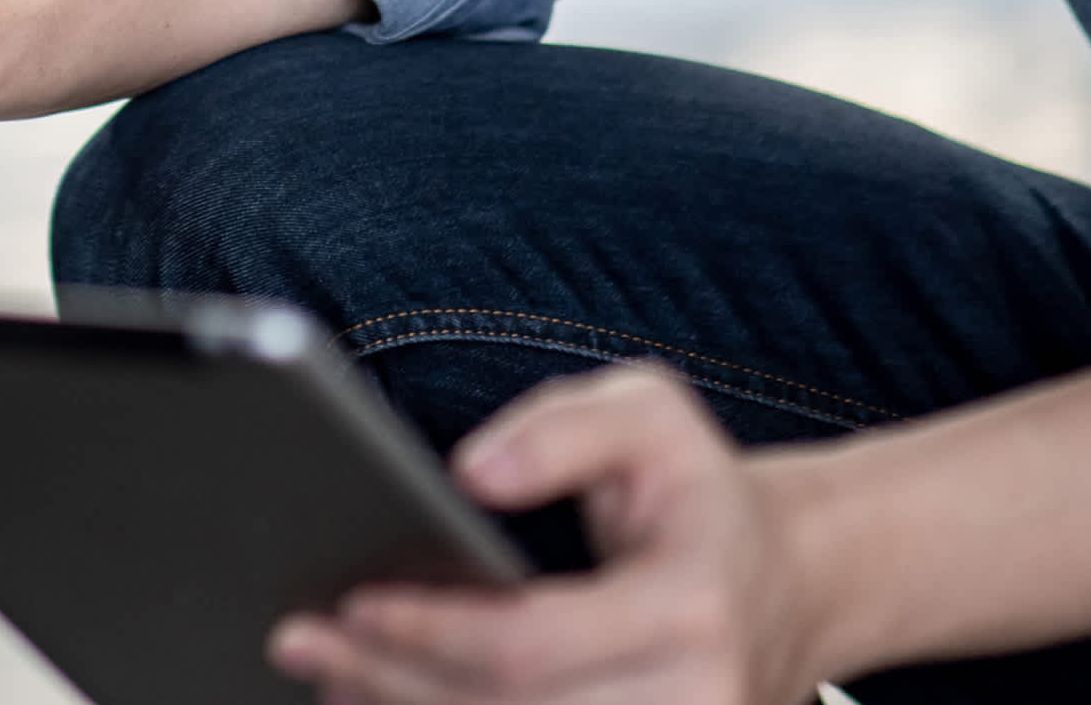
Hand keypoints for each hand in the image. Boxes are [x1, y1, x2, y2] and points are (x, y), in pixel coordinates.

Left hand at [270, 364, 831, 704]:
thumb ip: (560, 428)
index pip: (531, 642)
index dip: (431, 629)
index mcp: (689, 608)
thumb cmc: (696, 494)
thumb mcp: (649, 413)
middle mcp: (693, 697)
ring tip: (329, 671)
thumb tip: (471, 473)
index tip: (354, 600)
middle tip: (300, 638)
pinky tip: (386, 698)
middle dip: (390, 677)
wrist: (790, 580)